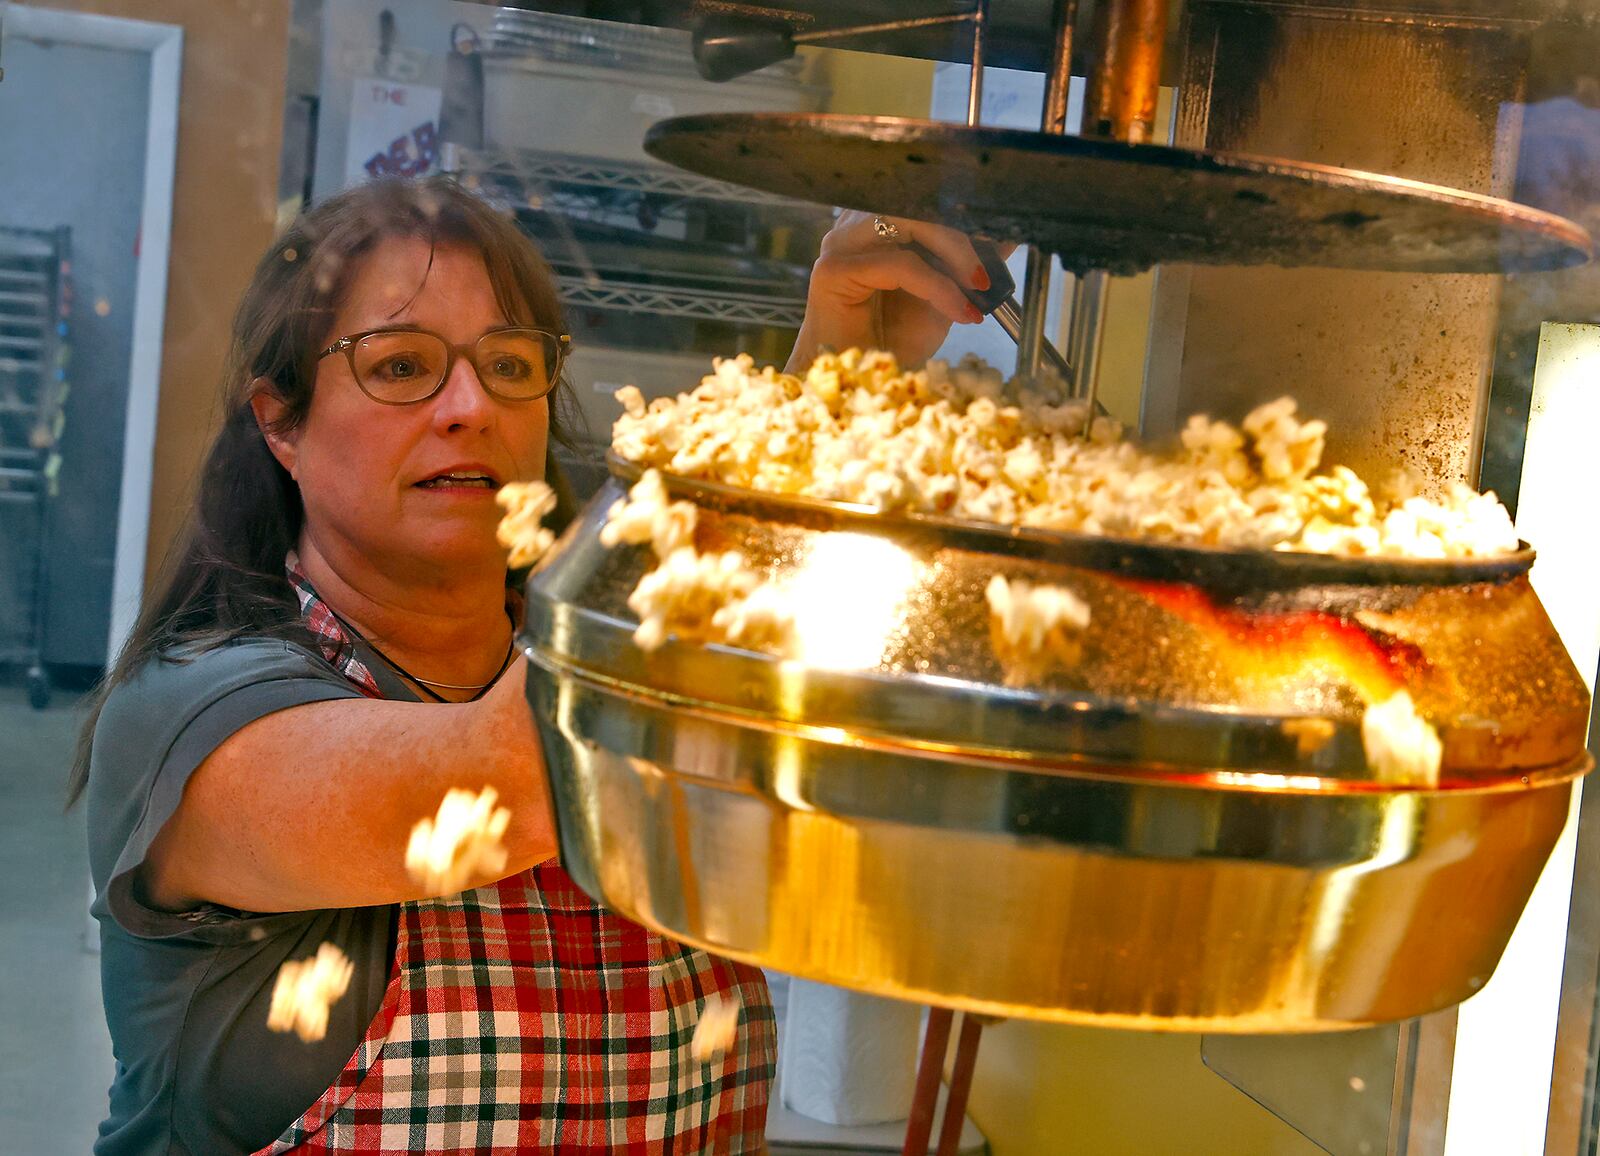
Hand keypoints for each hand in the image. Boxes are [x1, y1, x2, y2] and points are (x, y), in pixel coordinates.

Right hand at [786, 212, 1008, 372]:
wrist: (862, 388)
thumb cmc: (894, 343)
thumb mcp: (945, 298)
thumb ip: (968, 266)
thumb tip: (1004, 238)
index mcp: (877, 228)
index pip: (923, 198)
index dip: (962, 212)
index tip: (1000, 235)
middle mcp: (855, 229)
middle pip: (915, 202)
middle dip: (962, 232)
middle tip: (990, 270)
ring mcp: (840, 246)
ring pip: (906, 221)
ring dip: (953, 251)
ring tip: (977, 286)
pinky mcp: (832, 271)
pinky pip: (898, 264)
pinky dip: (936, 285)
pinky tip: (958, 310)